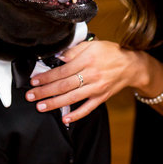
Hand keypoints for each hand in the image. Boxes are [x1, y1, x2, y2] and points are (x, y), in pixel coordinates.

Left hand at [25, 39, 142, 124]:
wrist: (131, 65)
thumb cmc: (111, 53)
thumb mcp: (92, 44)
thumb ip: (74, 50)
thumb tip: (59, 56)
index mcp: (87, 60)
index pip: (62, 70)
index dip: (46, 76)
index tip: (34, 80)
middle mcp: (91, 75)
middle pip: (64, 85)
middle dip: (45, 91)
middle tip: (31, 95)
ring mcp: (96, 88)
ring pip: (72, 98)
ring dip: (55, 103)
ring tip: (41, 106)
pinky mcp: (101, 98)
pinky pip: (87, 108)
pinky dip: (76, 114)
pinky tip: (65, 118)